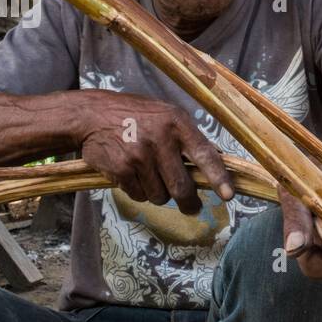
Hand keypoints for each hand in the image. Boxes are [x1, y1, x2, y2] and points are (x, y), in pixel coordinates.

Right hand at [77, 92, 234, 214]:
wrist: (92, 115)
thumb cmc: (136, 116)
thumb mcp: (166, 115)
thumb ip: (188, 137)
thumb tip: (218, 161)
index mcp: (177, 123)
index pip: (205, 155)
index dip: (219, 178)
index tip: (228, 196)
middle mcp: (160, 139)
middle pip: (181, 187)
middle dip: (188, 203)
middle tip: (191, 207)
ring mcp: (139, 155)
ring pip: (160, 196)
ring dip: (158, 194)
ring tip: (149, 175)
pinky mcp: (121, 169)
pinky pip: (138, 195)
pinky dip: (138, 192)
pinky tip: (131, 174)